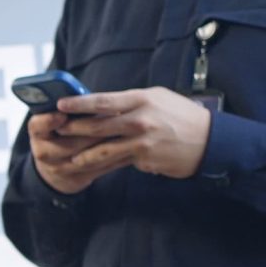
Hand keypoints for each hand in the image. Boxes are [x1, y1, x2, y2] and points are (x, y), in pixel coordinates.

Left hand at [34, 88, 212, 188]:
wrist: (210, 140)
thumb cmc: (181, 116)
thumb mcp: (157, 98)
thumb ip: (130, 101)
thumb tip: (100, 105)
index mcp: (141, 99)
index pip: (102, 100)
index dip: (78, 104)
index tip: (59, 104)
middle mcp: (140, 119)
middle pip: (97, 126)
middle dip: (72, 129)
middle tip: (55, 131)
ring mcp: (142, 141)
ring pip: (102, 149)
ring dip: (82, 154)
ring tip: (67, 157)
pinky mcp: (144, 159)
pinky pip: (118, 162)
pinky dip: (102, 165)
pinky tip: (89, 168)